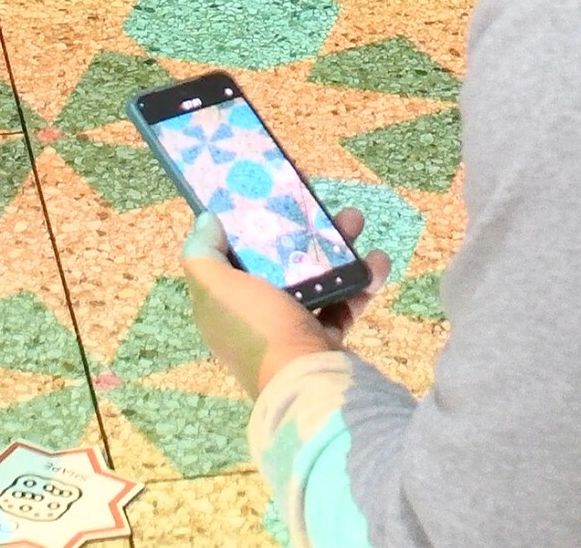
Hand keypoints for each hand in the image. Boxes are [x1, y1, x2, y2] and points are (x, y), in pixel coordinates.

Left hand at [183, 209, 391, 396]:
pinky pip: (343, 302)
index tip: (271, 196)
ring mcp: (292, 328)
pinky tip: (378, 264)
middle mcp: (255, 317)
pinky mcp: (324, 338)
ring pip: (315, 277)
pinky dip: (361, 282)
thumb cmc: (260, 330)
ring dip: (339, 248)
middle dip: (303, 230)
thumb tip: (206, 220)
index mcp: (224, 305)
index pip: (233, 256)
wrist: (308, 384)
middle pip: (279, 261)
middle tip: (326, 207)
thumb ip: (203, 254)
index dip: (249, 224)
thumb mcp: (218, 289)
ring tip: (358, 224)